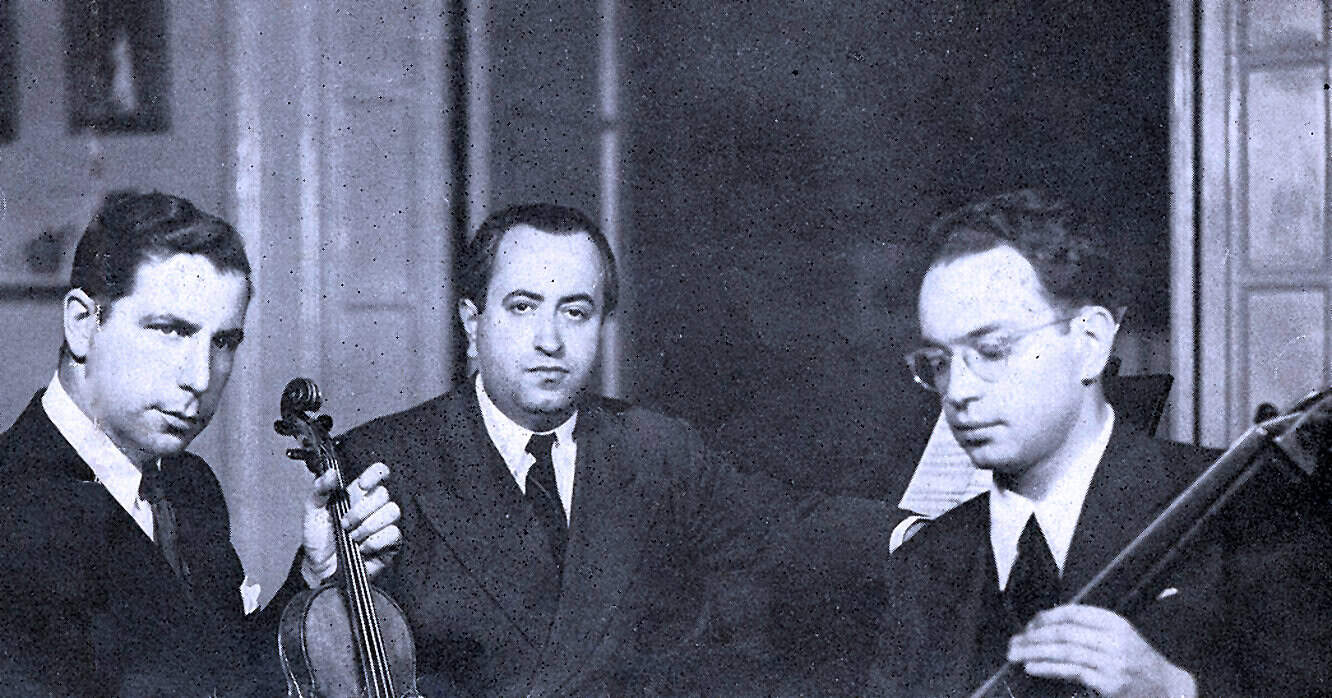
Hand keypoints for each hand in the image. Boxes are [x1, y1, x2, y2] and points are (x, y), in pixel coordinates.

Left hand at [302, 462, 401, 582]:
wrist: (320, 568)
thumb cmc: (318, 539)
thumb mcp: (313, 510)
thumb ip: (320, 488)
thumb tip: (332, 473)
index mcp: (358, 494)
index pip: (378, 473)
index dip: (375, 474)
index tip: (361, 485)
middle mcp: (373, 506)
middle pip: (384, 494)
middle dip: (361, 510)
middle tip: (344, 523)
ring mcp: (383, 524)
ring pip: (392, 512)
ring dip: (368, 526)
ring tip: (353, 536)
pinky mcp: (390, 543)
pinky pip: (394, 534)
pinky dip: (375, 541)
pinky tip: (362, 547)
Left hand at [1007, 604, 1196, 697]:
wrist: (1169, 689)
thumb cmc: (1139, 663)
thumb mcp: (1119, 638)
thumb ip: (1090, 630)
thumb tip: (1048, 628)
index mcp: (1115, 623)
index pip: (1073, 612)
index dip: (1046, 617)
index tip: (1028, 624)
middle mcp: (1114, 639)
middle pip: (1064, 632)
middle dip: (1034, 636)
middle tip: (1014, 641)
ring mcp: (1113, 662)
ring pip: (1065, 652)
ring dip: (1035, 652)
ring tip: (1015, 653)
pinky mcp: (1110, 683)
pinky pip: (1072, 672)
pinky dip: (1048, 668)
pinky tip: (1032, 667)